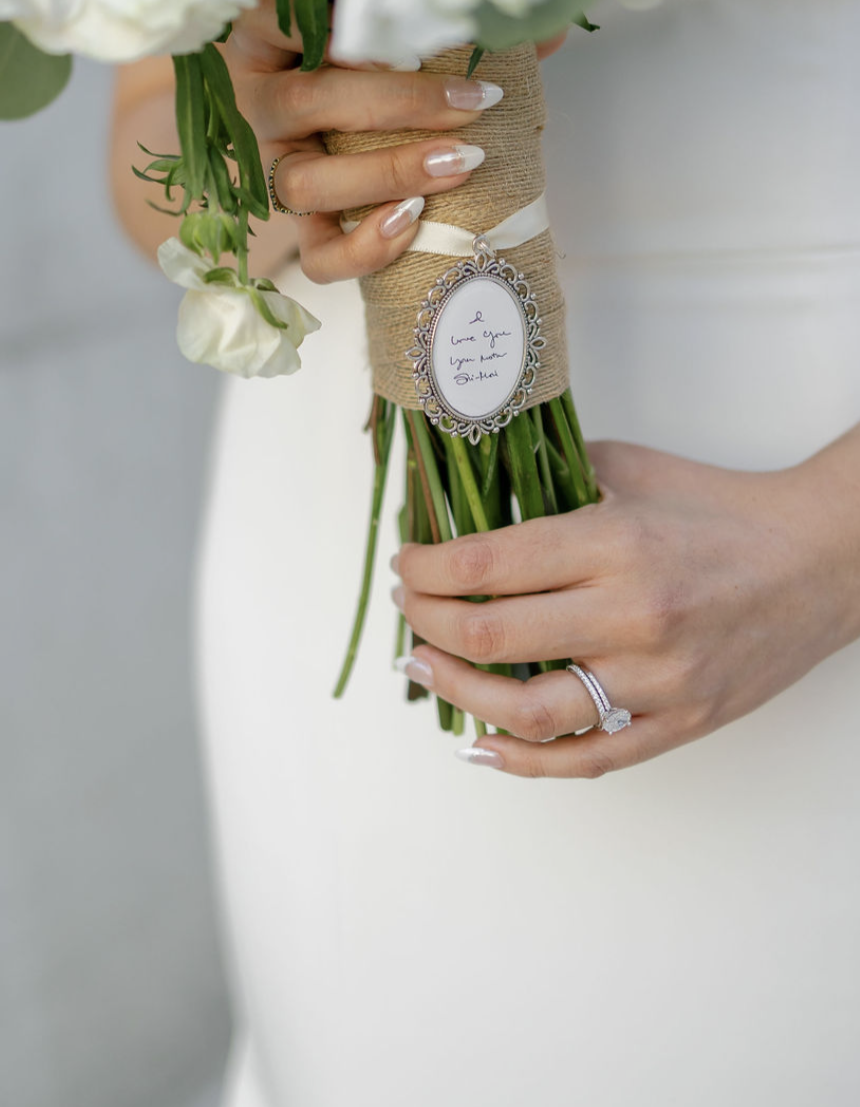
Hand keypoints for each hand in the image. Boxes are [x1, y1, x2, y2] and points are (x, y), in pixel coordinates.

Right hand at [227, 0, 564, 284]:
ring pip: (305, 182)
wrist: (329, 120)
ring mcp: (267, 168)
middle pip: (305, 103)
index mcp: (263, 34)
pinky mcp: (293, 225)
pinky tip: (414, 221)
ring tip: (460, 163)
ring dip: (387, 173)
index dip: (339, 18)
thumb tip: (553, 28)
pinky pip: (315, 253)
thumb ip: (458, 16)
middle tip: (473, 101)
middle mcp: (256, 99)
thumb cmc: (366, 59)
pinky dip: (363, 246)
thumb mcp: (394, 24)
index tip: (410, 24)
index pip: (276, 12)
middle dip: (396, 104)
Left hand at [391, 430, 859, 777]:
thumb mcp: (630, 467)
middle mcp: (632, 616)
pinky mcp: (681, 723)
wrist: (820, 559)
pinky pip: (588, 758)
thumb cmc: (721, 509)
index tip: (409, 562)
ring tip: (425, 667)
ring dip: (458, 692)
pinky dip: (523, 761)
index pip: (488, 565)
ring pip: (529, 711)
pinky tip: (481, 743)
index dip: (428, 568)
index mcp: (615, 543)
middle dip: (427, 622)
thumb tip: (476, 499)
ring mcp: (657, 680)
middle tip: (410, 609)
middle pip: (492, 637)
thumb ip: (553, 478)